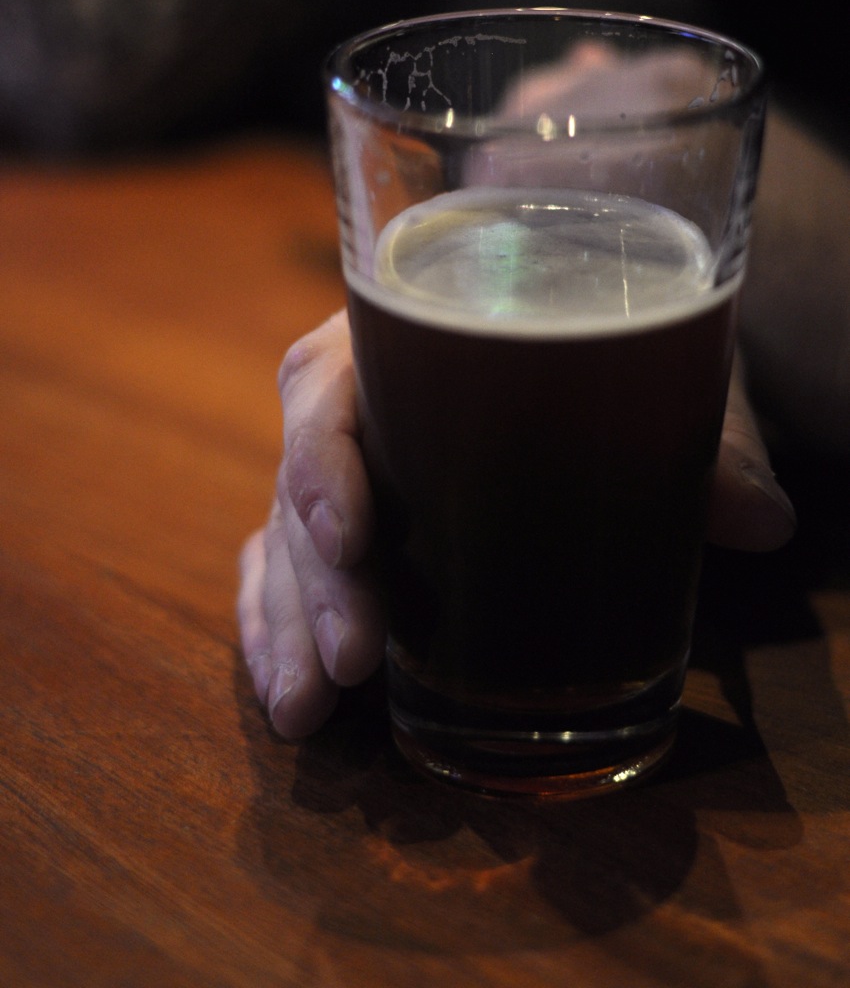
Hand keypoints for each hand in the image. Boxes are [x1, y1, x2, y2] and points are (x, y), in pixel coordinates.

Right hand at [238, 310, 795, 739]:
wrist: (589, 333)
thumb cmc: (611, 338)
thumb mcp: (662, 368)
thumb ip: (709, 435)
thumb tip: (762, 522)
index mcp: (403, 334)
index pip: (327, 381)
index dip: (324, 460)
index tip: (350, 538)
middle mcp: (355, 395)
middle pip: (299, 480)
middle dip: (316, 581)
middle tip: (354, 662)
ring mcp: (343, 462)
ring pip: (278, 537)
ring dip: (285, 626)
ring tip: (302, 714)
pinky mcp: (342, 517)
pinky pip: (278, 568)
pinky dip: (273, 629)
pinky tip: (290, 695)